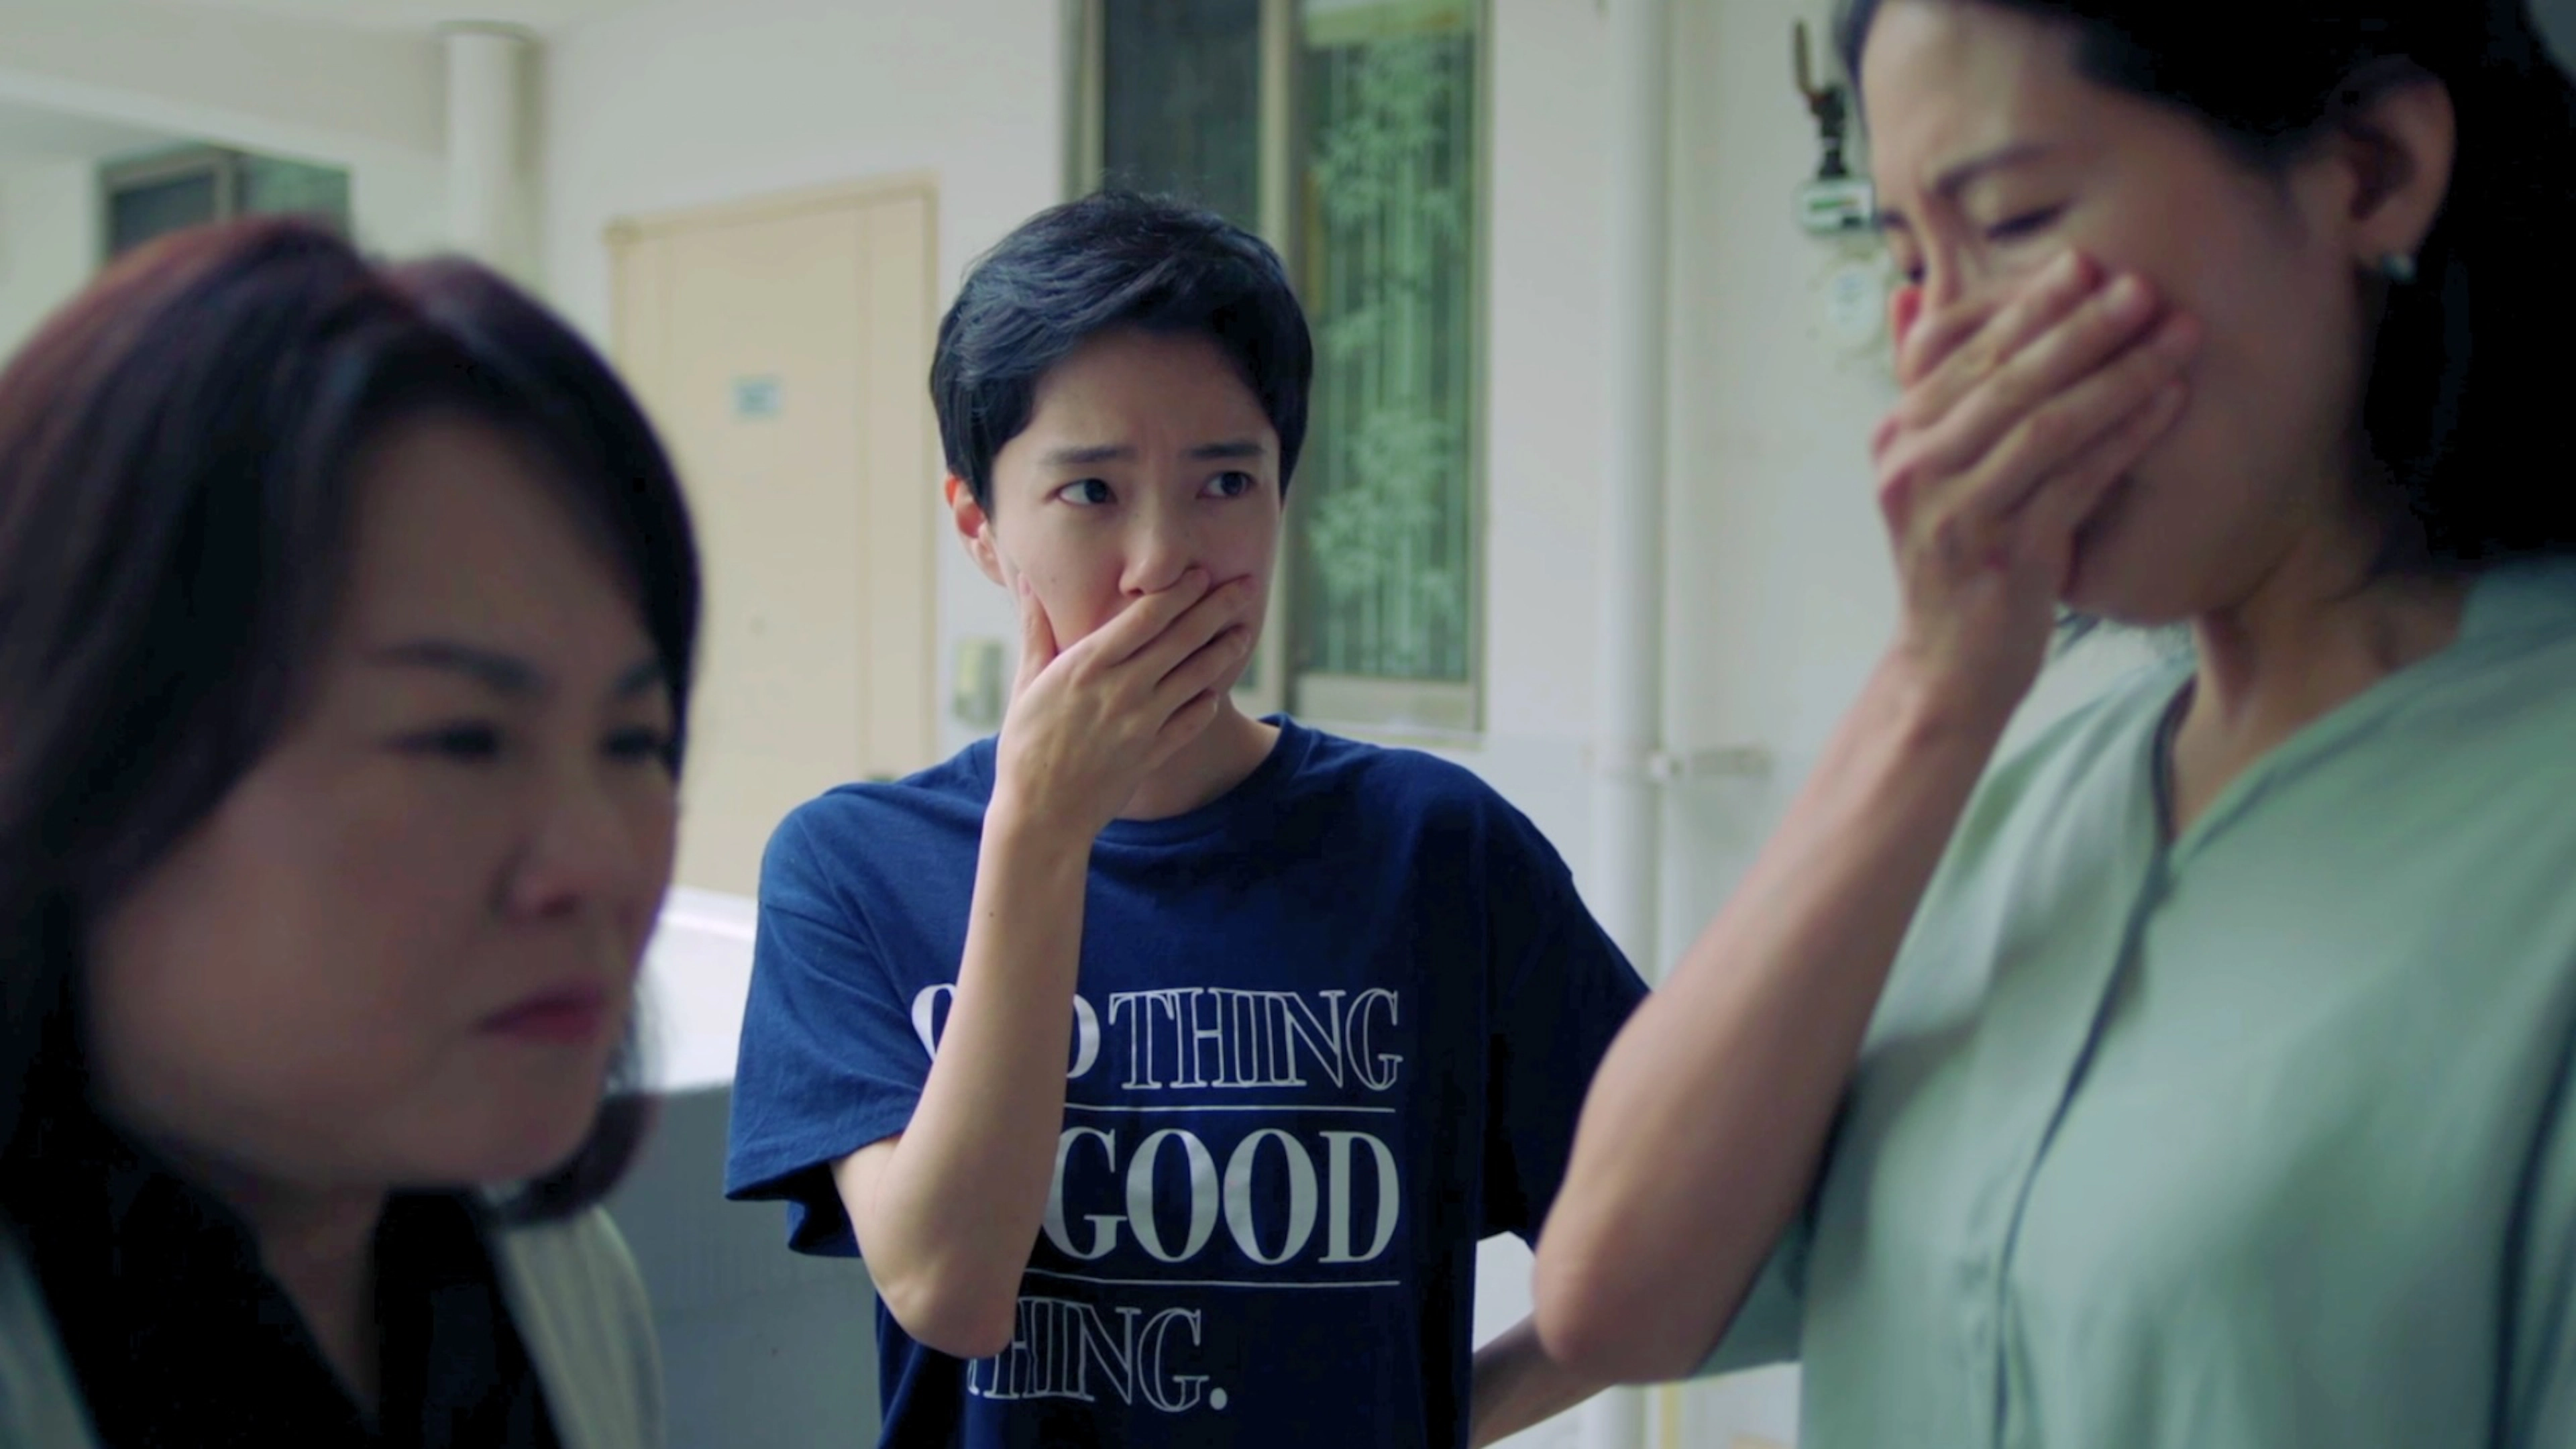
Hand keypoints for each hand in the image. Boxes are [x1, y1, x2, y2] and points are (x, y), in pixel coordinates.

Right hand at [990, 569, 1255, 842]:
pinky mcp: (1154, 753)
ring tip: (1243, 631)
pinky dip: (1208, 702)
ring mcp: (1143, 723)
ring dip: (1224, 651)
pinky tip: (1217, 689)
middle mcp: (1122, 689)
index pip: (1146, 617)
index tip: (1200, 573)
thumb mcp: (1026, 683)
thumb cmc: (1024, 746)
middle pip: (1181, 639)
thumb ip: (1037, 630)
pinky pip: (1193, 721)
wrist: (1040, 814)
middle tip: (1245, 585)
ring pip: (1197, 677)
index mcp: (1088, 665)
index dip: (1178, 591)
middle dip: (1216, 608)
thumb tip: (1028, 581)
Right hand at [1869, 251, 2200, 725]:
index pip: (1965, 353)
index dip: (2029, 304)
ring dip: (2121, 373)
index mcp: (1895, 439)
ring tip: (2176, 334)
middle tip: (2143, 285)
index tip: (2087, 263)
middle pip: (2009, 380)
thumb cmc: (1950, 560)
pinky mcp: (2004, 555)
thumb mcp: (1923, 471)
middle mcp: (1915, 470)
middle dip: (2083, 326)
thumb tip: (1907, 296)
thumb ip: (1922, 386)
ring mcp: (1957, 513)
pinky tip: (2171, 401)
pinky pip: (2077, 479)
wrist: (1944, 669)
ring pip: (2048, 424)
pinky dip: (2127, 435)